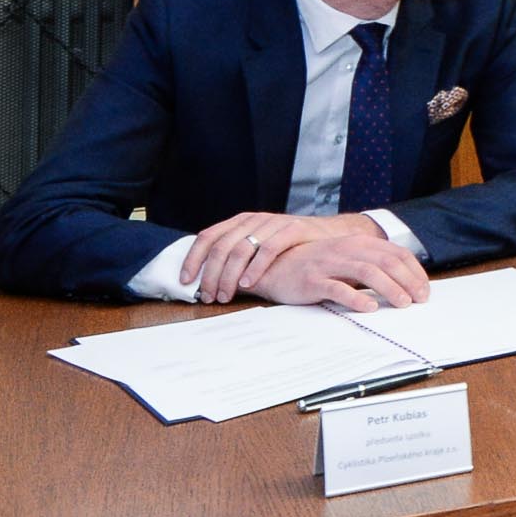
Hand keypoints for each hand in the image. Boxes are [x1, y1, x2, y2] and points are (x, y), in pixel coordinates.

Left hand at [181, 210, 383, 303]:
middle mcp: (253, 220)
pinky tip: (248, 284)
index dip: (193, 259)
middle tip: (207, 296)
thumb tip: (206, 280)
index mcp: (240, 222)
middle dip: (210, 274)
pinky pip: (268, 249)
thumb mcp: (259, 245)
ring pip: (240, 249)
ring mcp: (273, 223)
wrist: (330, 235)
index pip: (207, 237)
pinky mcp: (293, 229)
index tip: (185, 281)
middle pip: (221, 246)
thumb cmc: (291, 247)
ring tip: (225, 296)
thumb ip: (237, 256)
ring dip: (228, 276)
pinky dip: (254, 268)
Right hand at [249, 234, 431, 312]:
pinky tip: (369, 308)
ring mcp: (329, 263)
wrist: (274, 265)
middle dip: (407, 281)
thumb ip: (370, 266)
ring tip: (402, 304)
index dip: (414, 271)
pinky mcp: (313, 280)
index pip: (396, 253)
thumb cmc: (316, 265)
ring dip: (389, 288)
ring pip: (367, 272)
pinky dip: (356, 298)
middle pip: (386, 262)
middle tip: (419, 300)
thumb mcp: (346, 259)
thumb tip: (403, 284)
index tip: (425, 291)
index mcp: (358, 243)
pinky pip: (338, 288)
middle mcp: (347, 249)